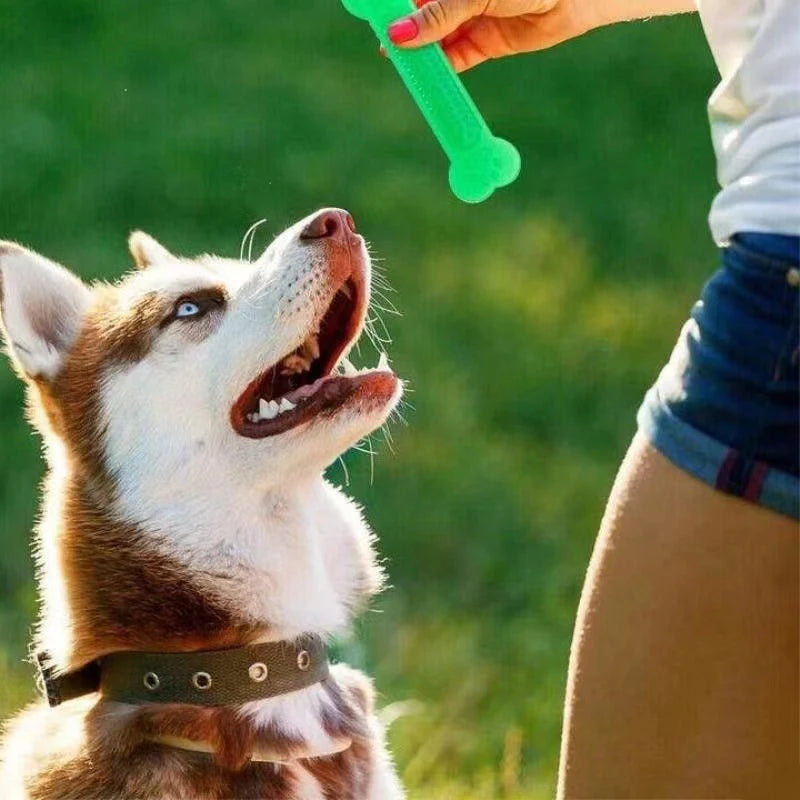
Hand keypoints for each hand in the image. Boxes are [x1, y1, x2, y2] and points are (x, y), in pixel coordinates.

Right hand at [387, 0, 598, 72]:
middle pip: (421, 16)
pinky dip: (443, 70)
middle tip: (386, 49)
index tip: (375, 20)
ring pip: (436, 40)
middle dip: (404, 32)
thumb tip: (397, 36)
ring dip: (421, 55)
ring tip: (404, 67)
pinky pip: (456, 59)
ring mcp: (471, 18)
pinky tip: (429, 78)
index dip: (393, 8)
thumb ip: (438, 16)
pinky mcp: (486, 43)